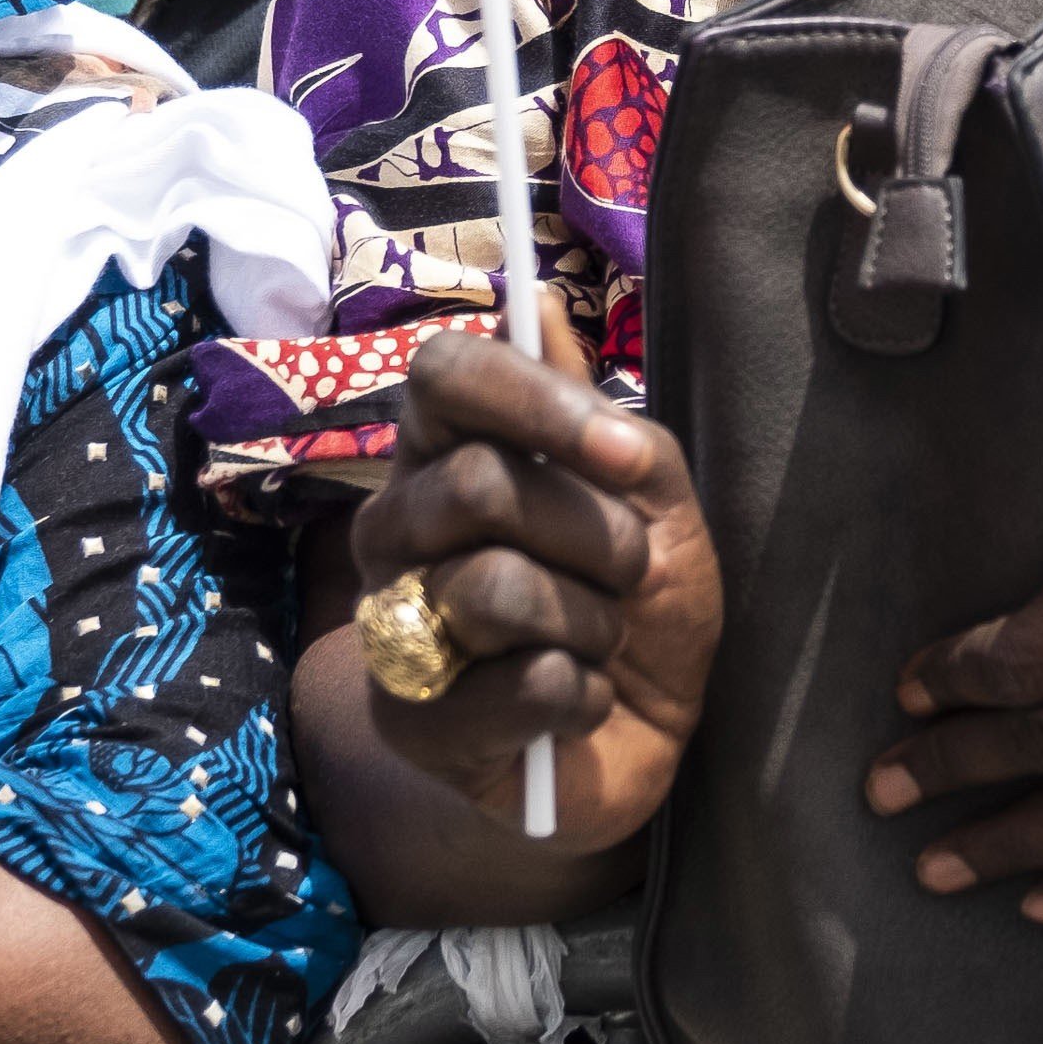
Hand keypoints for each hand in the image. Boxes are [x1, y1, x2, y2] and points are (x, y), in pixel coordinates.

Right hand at [341, 326, 715, 854]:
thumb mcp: (653, 503)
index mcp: (446, 453)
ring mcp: (389, 626)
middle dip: (596, 534)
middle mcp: (394, 529)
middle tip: (630, 571)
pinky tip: (574, 703)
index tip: (625, 455)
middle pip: (478, 484)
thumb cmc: (637, 602)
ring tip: (598, 641)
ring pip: (495, 589)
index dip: (536, 400)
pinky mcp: (408, 724)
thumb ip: (604, 419)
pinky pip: (521, 685)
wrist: (638, 738)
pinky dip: (582, 695)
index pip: (441, 373)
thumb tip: (535, 304)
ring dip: (592, 621)